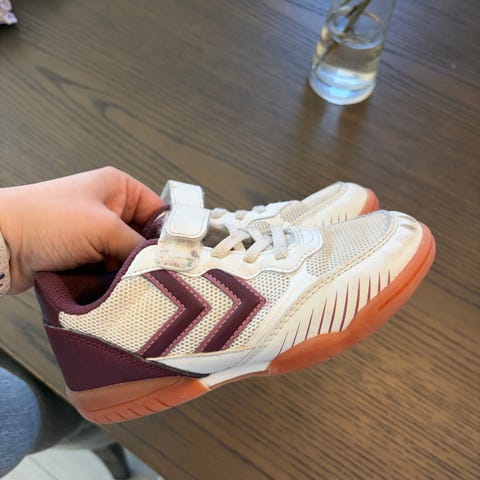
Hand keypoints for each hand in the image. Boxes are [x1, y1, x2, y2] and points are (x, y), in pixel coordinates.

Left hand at [0, 167, 162, 293]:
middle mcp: (110, 208)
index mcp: (118, 188)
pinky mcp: (85, 254)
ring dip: (129, 269)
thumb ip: (138, 245)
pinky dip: (114, 278)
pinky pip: (111, 268)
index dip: (170, 234)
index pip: (158, 210)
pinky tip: (115, 285)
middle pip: (145, 237)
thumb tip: (163, 262)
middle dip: (148, 255)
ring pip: (128, 256)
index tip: (180, 257)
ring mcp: (96, 233)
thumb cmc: (46, 220)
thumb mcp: (103, 227)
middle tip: (157, 273)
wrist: (1, 244)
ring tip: (133, 280)